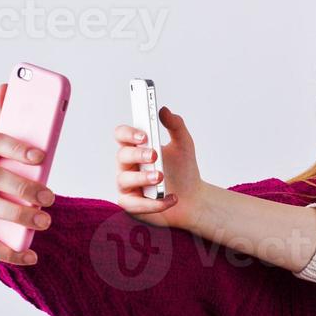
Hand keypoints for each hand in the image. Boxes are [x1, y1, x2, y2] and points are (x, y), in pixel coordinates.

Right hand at [0, 83, 55, 265]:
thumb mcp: (2, 151)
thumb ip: (8, 122)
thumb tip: (6, 84)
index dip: (15, 147)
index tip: (41, 157)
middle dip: (24, 187)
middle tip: (52, 198)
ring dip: (18, 215)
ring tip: (45, 222)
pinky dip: (7, 250)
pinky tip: (30, 255)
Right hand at [113, 106, 201, 230]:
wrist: (194, 199)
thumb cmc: (183, 171)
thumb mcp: (184, 145)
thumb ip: (175, 126)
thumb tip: (164, 110)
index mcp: (136, 147)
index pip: (122, 135)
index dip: (129, 133)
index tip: (145, 135)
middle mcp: (127, 165)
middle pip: (121, 155)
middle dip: (137, 154)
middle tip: (155, 155)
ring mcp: (127, 186)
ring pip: (124, 180)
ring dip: (142, 178)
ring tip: (160, 177)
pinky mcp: (132, 206)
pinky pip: (135, 205)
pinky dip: (153, 203)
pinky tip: (171, 198)